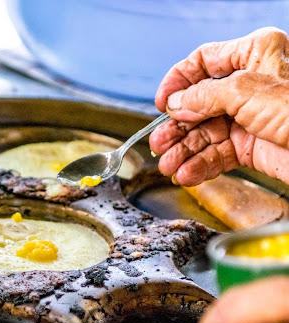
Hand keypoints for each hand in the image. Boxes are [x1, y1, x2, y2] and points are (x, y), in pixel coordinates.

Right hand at [149, 27, 288, 186]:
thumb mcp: (247, 91)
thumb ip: (205, 95)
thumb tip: (175, 103)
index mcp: (254, 56)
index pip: (203, 62)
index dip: (178, 82)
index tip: (161, 103)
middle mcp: (249, 86)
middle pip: (198, 104)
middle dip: (177, 128)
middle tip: (159, 144)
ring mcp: (249, 118)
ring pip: (204, 134)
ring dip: (184, 152)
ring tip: (168, 166)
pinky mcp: (251, 146)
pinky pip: (217, 155)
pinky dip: (200, 166)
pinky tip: (187, 174)